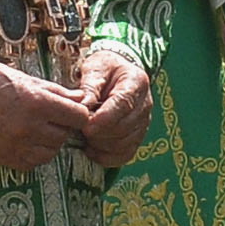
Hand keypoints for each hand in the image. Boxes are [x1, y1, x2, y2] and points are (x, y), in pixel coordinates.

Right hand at [0, 57, 90, 171]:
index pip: (78, 116)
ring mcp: (17, 145)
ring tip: (36, 128)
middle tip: (50, 116)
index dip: (77, 112)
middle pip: (65, 135)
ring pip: (51, 152)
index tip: (71, 110)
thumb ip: (55, 90)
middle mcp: (30, 127)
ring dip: (49, 141)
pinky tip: (25, 140)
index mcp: (37, 103)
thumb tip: (80, 97)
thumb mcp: (25, 78)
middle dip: (62, 126)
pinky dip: (34, 154)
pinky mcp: (5, 157)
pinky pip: (32, 164)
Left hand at [77, 49, 151, 167]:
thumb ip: (89, 87)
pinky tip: (91, 149)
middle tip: (79, 130)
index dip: (104, 119)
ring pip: (124, 144)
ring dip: (101, 145)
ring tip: (84, 137)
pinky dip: (107, 157)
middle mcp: (145, 104)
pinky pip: (126, 154)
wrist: (118, 71)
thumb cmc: (105, 68)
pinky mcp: (137, 136)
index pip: (124, 105)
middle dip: (99, 133)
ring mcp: (143, 122)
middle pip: (124, 128)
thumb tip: (83, 107)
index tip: (86, 126)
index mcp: (136, 82)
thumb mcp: (95, 67)